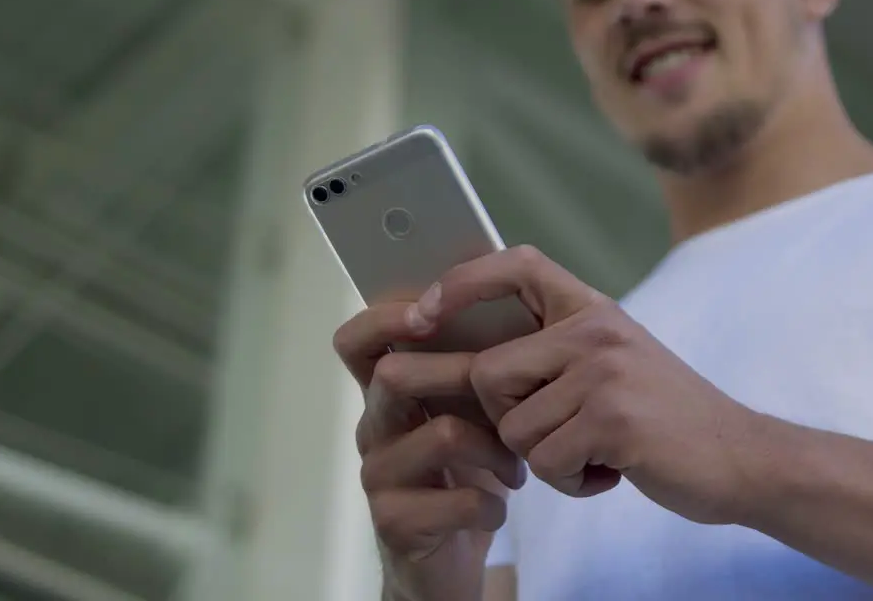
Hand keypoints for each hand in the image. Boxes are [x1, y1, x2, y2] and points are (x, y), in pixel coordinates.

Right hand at [333, 302, 525, 600]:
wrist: (447, 562)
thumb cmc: (464, 476)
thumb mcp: (469, 416)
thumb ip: (474, 372)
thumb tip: (514, 311)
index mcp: (386, 396)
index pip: (357, 341)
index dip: (384, 318)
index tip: (429, 313)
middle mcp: (374, 428)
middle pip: (395, 375)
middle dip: (462, 375)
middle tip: (510, 398)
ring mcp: (379, 476)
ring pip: (442, 434)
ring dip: (495, 449)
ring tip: (516, 468)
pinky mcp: (396, 522)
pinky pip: (459, 499)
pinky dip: (492, 505)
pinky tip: (499, 509)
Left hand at [406, 245, 761, 525]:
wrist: (741, 456)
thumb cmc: (666, 419)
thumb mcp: (613, 363)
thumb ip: (557, 351)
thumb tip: (476, 365)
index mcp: (593, 310)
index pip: (519, 265)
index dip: (463, 282)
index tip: (423, 315)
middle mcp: (595, 329)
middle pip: (488, 373)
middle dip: (506, 420)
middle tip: (559, 434)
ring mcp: (604, 370)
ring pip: (514, 428)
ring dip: (546, 459)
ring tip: (595, 453)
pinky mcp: (612, 416)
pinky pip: (546, 461)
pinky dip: (571, 482)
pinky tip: (611, 470)